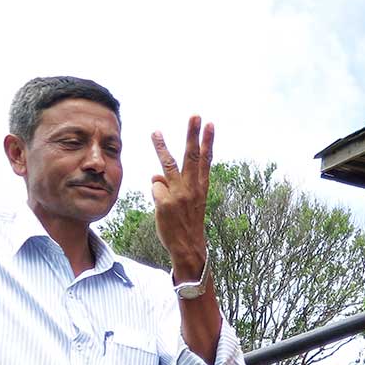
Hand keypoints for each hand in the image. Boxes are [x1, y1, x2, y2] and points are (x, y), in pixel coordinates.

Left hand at [151, 116, 213, 277]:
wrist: (188, 248)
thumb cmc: (187, 224)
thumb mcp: (189, 203)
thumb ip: (173, 186)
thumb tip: (155, 175)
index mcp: (201, 187)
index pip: (205, 160)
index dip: (207, 142)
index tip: (210, 125)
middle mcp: (192, 188)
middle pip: (191, 156)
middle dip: (193, 135)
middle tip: (195, 116)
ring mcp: (178, 195)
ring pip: (167, 165)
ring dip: (161, 147)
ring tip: (156, 132)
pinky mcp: (164, 203)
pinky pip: (154, 188)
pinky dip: (156, 195)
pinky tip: (162, 208)